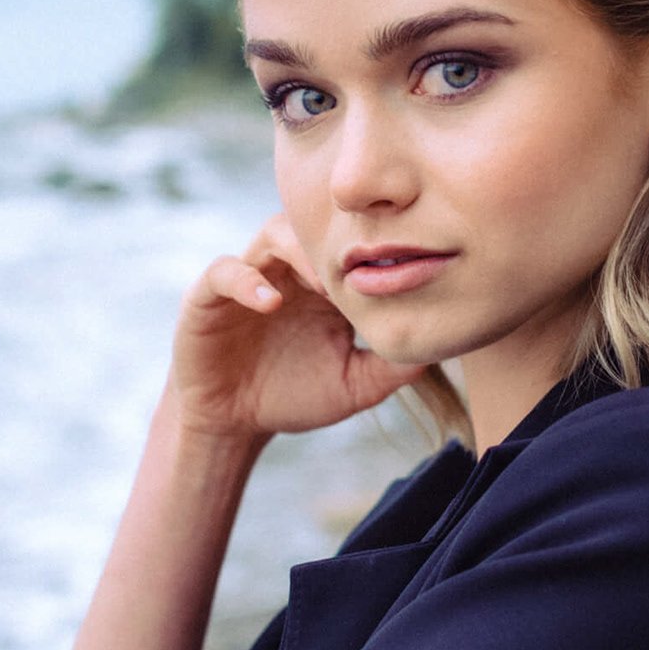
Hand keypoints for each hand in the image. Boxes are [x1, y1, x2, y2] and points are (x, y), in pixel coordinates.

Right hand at [169, 214, 429, 442]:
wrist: (235, 423)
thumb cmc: (294, 397)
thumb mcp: (352, 385)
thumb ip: (390, 369)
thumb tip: (438, 352)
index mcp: (324, 284)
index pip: (353, 246)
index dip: (375, 251)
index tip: (398, 270)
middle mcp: (289, 271)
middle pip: (317, 226)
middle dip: (341, 242)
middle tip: (365, 268)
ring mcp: (250, 277)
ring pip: (274, 233)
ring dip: (300, 251)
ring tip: (322, 285)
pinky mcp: (210, 296)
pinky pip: (226, 271)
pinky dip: (247, 281)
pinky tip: (270, 303)